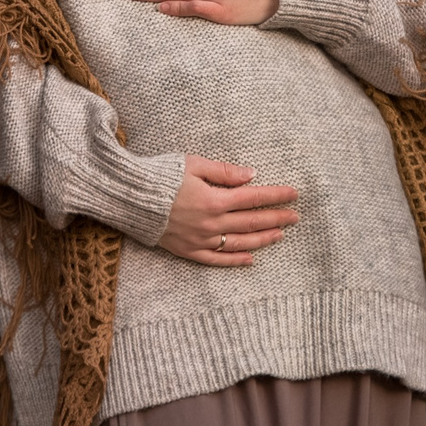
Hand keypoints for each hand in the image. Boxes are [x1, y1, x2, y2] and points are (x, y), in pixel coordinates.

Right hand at [157, 155, 298, 266]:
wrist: (130, 198)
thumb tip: (252, 176)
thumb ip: (225, 172)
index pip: (253, 198)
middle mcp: (211, 223)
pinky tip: (251, 259)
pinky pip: (217, 259)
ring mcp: (200, 239)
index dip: (276, 196)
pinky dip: (235, 260)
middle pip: (251, 222)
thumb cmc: (161, 176)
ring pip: (239, 242)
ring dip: (262, 239)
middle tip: (295, 217)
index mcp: (214, 199)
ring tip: (280, 235)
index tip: (294, 195)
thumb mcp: (194, 164)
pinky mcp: (188, 250)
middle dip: (276, 218)